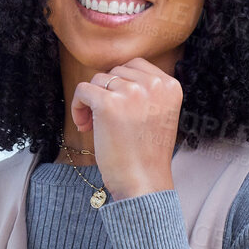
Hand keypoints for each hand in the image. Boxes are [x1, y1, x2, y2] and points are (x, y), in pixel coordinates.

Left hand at [69, 57, 182, 199]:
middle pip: (116, 71)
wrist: (144, 182)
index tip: (118, 108)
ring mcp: (132, 92)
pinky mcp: (108, 103)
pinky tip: (84, 125)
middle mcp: (154, 84)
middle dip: (105, 92)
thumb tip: (117, 76)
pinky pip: (82, 90)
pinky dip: (77, 106)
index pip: (136, 65)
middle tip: (103, 119)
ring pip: (98, 80)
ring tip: (94, 125)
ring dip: (91, 101)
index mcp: (170, 85)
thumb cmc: (147, 155)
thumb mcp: (159, 115)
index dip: (120, 84)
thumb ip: (147, 93)